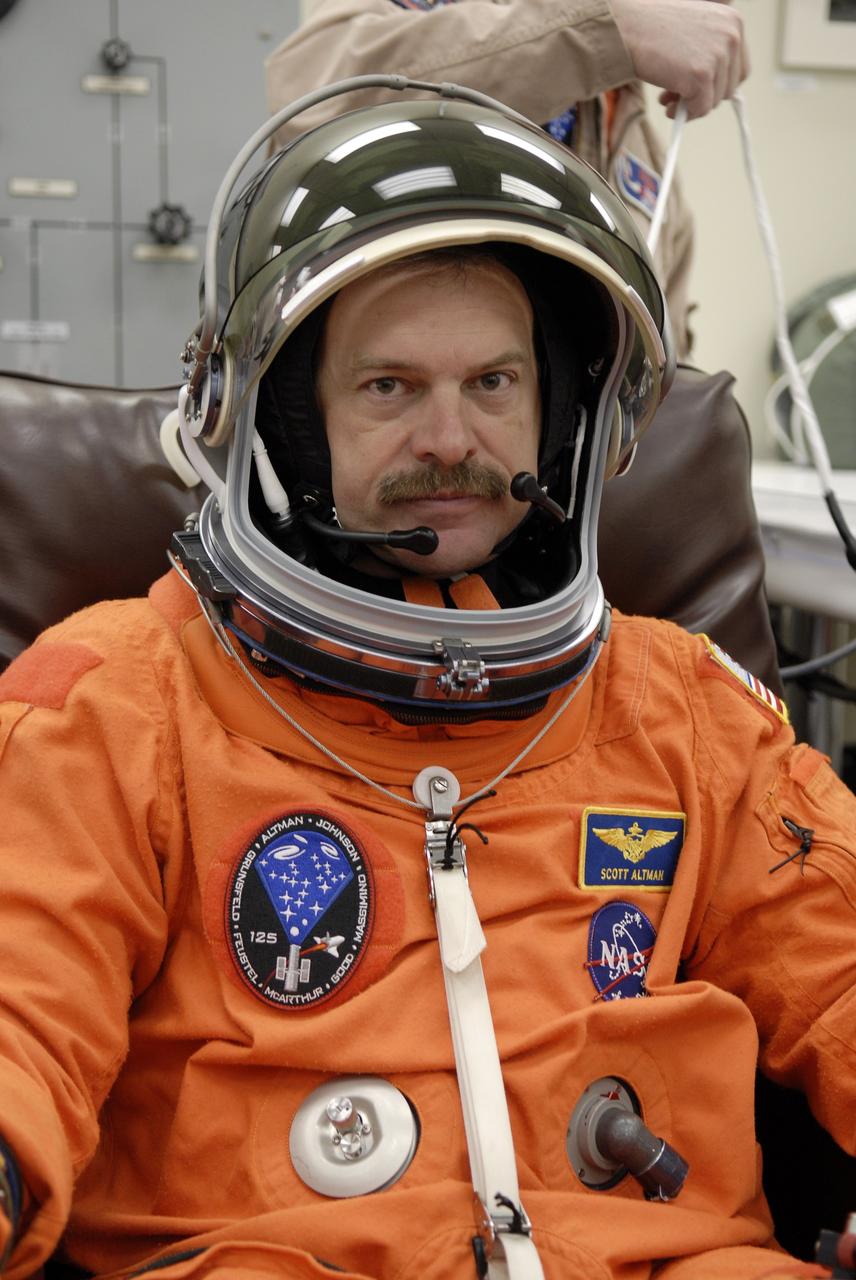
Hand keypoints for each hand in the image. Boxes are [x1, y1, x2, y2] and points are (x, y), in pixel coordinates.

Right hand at [610, 0, 749, 119]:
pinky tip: (667, 106)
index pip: (739, 69)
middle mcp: (732, 36)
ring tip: (669, 100)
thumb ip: (711, 51)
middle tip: (678, 96)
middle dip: (704, 96)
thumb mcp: (694, 30)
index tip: (700, 91)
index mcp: (733, 22)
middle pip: (729, 88)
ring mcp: (718, 55)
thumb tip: (716, 88)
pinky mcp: (702, 75)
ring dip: (691, 106)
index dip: (718, 85)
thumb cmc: (654, 28)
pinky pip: (700, 108)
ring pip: (714, 101)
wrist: (628, 27)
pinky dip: (684, 113)